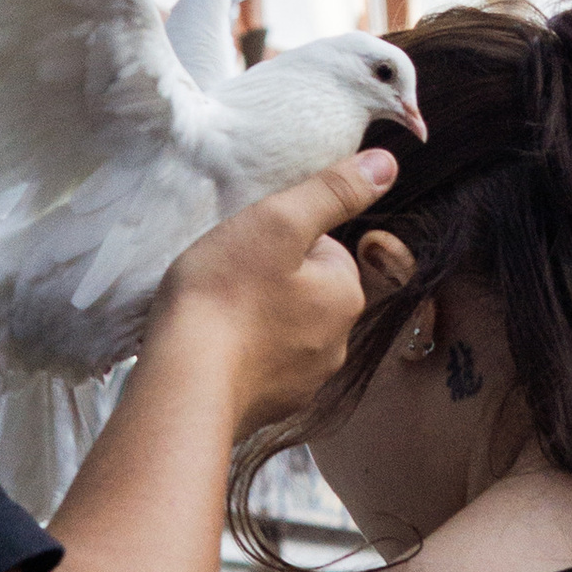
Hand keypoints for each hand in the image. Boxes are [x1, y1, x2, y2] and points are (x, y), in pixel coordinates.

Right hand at [156, 149, 397, 432]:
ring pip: (285, 330)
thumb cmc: (226, 295)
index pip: (323, 249)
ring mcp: (306, 382)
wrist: (185, 385)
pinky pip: (264, 369)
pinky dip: (243, 358)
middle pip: (306, 290)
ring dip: (257, 320)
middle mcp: (338, 342)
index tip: (246, 249)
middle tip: (227, 280)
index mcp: (346, 294)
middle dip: (271, 281)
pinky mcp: (273, 408)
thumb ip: (333, 191)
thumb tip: (387, 163)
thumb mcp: (278, 222)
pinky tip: (213, 352)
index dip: (279, 241)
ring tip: (216, 316)